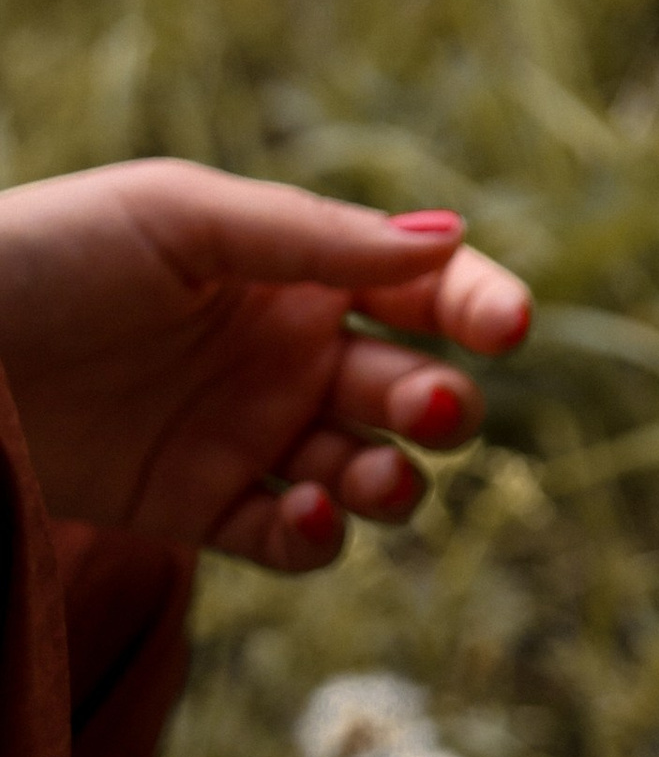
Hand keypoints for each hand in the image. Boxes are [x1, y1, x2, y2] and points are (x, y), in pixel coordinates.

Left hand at [0, 163, 530, 571]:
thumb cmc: (54, 254)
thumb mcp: (184, 220)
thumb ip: (312, 239)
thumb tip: (447, 240)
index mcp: (299, 269)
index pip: (421, 288)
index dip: (477, 304)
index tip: (506, 328)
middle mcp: (289, 353)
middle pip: (407, 387)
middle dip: (441, 404)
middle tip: (428, 409)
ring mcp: (248, 435)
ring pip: (366, 471)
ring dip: (395, 480)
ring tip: (377, 482)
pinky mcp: (198, 509)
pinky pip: (289, 536)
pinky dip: (319, 536)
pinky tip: (308, 513)